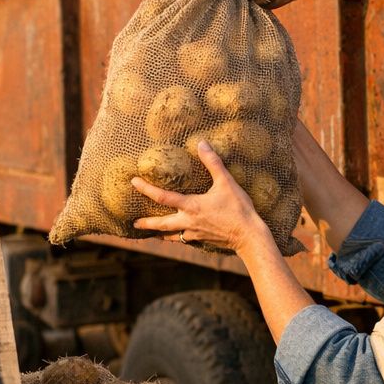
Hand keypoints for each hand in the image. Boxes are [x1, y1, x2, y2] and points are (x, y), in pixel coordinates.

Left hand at [132, 141, 273, 254]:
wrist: (249, 236)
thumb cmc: (239, 209)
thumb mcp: (227, 182)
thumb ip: (213, 162)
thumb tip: (202, 143)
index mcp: (191, 206)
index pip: (163, 197)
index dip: (146, 189)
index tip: (134, 182)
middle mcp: (189, 221)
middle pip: (161, 224)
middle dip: (147, 223)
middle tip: (134, 223)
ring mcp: (194, 233)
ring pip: (171, 236)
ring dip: (159, 234)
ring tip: (151, 234)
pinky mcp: (202, 240)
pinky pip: (184, 240)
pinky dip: (177, 238)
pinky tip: (177, 237)